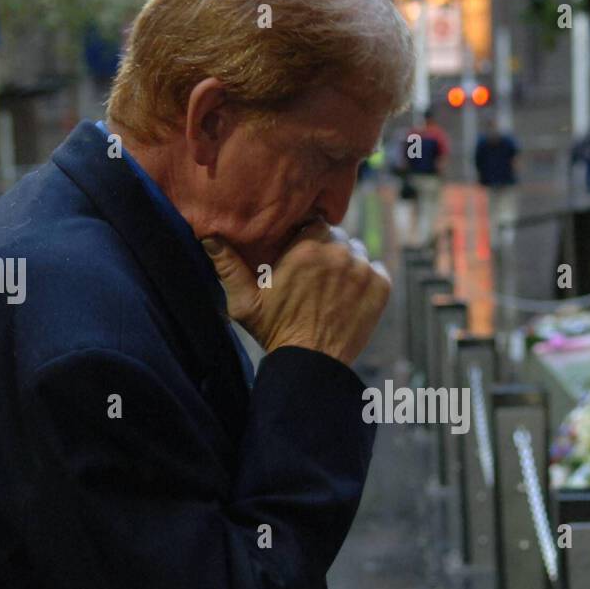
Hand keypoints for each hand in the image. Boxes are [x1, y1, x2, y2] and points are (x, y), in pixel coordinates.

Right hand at [204, 223, 389, 366]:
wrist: (312, 365)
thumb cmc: (275, 332)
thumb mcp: (245, 301)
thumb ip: (228, 266)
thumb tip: (209, 236)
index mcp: (306, 248)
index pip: (314, 223)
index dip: (309, 238)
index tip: (302, 254)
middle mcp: (339, 253)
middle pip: (337, 237)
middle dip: (328, 250)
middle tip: (316, 276)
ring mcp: (363, 269)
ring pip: (357, 252)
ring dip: (348, 264)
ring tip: (332, 288)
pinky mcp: (381, 287)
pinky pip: (376, 269)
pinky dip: (366, 279)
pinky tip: (350, 297)